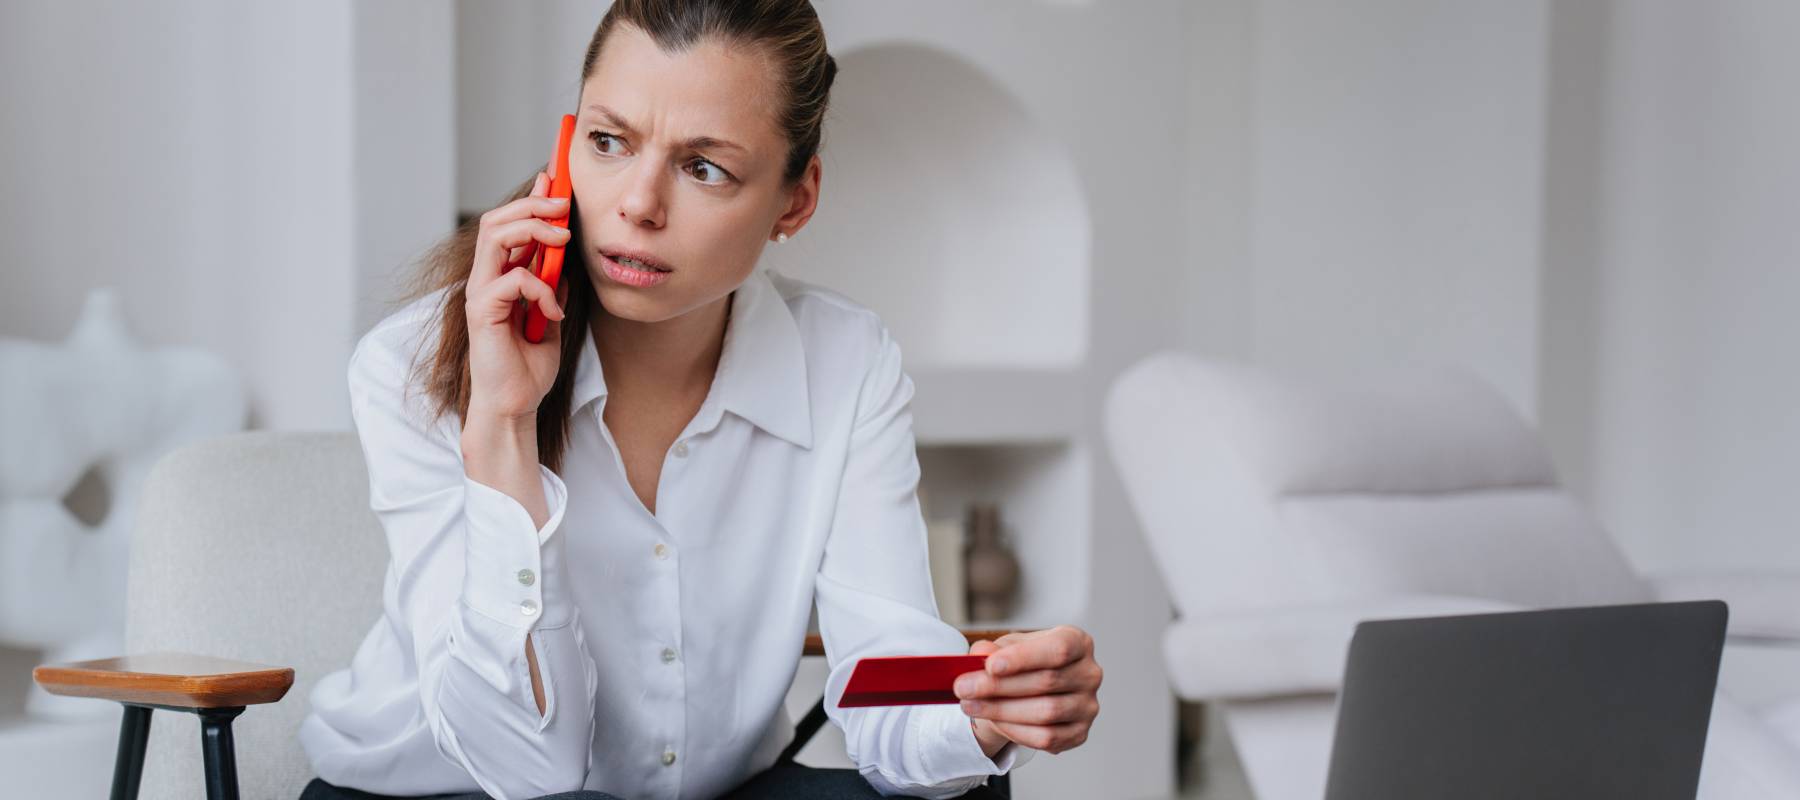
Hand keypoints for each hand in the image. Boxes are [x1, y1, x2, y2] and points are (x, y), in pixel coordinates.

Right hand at [465, 169, 573, 422]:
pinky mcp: (482, 311)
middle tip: (564, 203)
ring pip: (497, 237)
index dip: (530, 199)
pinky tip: (554, 312)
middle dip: (532, 204)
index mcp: (500, 277)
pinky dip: (542, 288)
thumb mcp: (551, 317)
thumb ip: (552, 287)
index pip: (509, 225)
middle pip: (498, 221)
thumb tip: (563, 260)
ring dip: (534, 229)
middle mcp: (485, 280)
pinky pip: (514, 279)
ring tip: (564, 238)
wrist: (516, 404)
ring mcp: (481, 293)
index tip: (554, 178)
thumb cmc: (529, 367)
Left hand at [954, 624, 1101, 755]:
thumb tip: (981, 653)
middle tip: (964, 687)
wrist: (1031, 692)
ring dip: (1001, 710)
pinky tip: (994, 721)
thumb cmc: (1023, 664)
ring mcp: (1087, 705)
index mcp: (1078, 643)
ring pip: (1045, 712)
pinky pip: (1047, 737)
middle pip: (1046, 681)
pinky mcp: (1080, 733)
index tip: (991, 665)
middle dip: (999, 686)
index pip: (1058, 649)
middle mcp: (1089, 673)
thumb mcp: (1006, 649)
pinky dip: (1016, 731)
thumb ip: (993, 649)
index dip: (1025, 657)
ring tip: (970, 705)